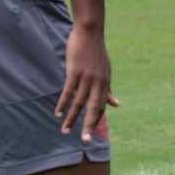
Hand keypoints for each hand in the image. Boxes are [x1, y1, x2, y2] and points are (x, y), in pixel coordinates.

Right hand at [55, 24, 117, 141]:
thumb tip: (116, 105)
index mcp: (105, 83)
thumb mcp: (105, 72)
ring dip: (72, 118)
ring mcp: (87, 77)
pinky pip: (69, 91)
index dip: (96, 121)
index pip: (101, 107)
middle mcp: (98, 82)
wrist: (90, 32)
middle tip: (86, 141)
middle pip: (94, 109)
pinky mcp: (75, 72)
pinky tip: (58, 114)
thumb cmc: (96, 53)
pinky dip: (63, 103)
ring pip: (79, 103)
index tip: (91, 134)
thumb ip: (108, 90)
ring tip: (65, 131)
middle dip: (89, 126)